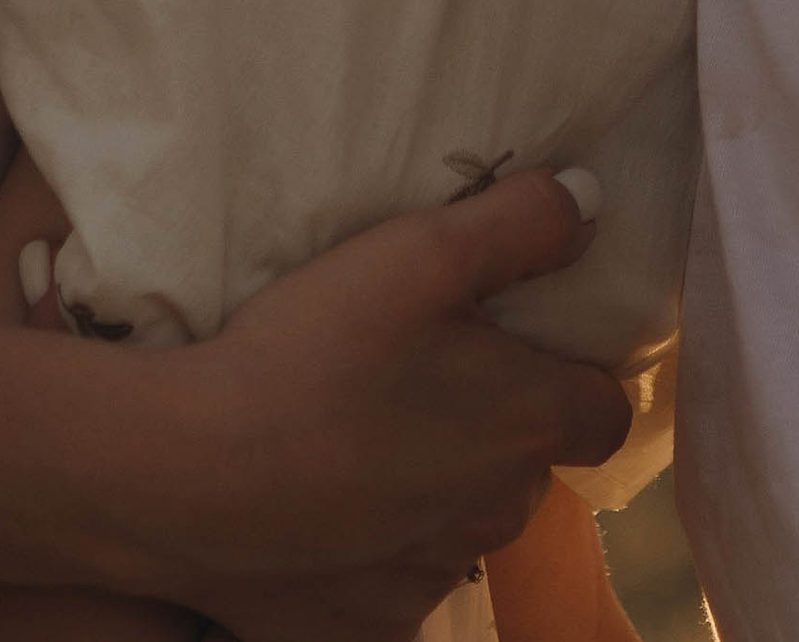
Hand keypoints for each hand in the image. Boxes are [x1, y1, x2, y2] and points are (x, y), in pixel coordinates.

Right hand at [147, 171, 628, 641]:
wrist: (191, 477)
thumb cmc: (317, 350)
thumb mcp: (422, 248)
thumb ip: (523, 220)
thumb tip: (591, 200)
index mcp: (528, 425)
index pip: (606, 412)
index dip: (575, 377)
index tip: (520, 347)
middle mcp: (501, 515)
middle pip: (525, 467)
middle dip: (490, 427)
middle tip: (415, 378)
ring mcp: (434, 583)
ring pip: (460, 525)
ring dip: (432, 488)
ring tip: (356, 438)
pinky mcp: (371, 630)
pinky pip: (394, 584)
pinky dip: (372, 553)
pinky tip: (318, 510)